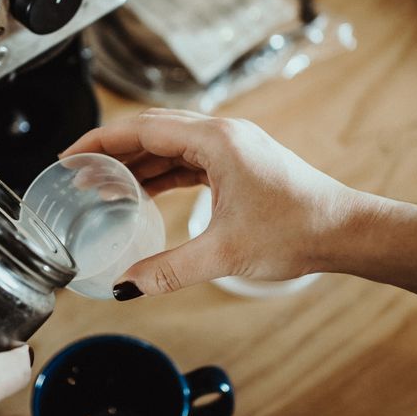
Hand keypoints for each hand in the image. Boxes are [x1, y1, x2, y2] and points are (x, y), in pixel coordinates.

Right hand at [62, 109, 416, 298]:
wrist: (346, 231)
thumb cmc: (298, 230)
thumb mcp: (225, 254)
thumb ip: (169, 269)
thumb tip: (126, 286)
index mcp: (216, 140)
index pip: (143, 129)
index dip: (101, 141)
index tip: (69, 156)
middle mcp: (223, 134)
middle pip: (152, 131)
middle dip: (112, 150)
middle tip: (78, 172)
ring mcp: (234, 147)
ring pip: (171, 145)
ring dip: (137, 162)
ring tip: (102, 185)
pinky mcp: (241, 163)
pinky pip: (189, 160)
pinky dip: (163, 173)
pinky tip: (144, 192)